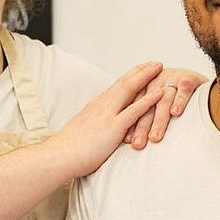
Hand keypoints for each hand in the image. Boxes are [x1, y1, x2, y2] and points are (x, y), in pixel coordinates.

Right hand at [51, 62, 164, 176]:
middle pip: (124, 82)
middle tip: (155, 62)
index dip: (130, 76)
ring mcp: (107, 115)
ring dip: (146, 77)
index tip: (141, 68)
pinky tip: (161, 93)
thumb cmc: (69, 150)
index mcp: (95, 106)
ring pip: (130, 90)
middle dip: (141, 71)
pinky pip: (134, 111)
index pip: (116, 86)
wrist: (58, 156)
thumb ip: (95, 126)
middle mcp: (102, 105)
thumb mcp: (84, 131)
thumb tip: (101, 128)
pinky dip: (149, 100)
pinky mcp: (113, 127)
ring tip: (160, 68)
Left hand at [126, 67, 207, 148]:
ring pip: (163, 100)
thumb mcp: (159, 103)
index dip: (131, 123)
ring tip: (155, 137)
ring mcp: (173, 77)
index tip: (127, 141)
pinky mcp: (189, 77)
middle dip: (142, 125)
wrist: (208, 83)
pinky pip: (183, 90)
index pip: (135, 105)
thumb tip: (131, 141)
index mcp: (146, 85)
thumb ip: (146, 116)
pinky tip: (175, 113)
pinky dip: (179, 101)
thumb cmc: (179, 97)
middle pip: (147, 105)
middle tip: (138, 143)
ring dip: (159, 120)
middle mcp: (157, 79)